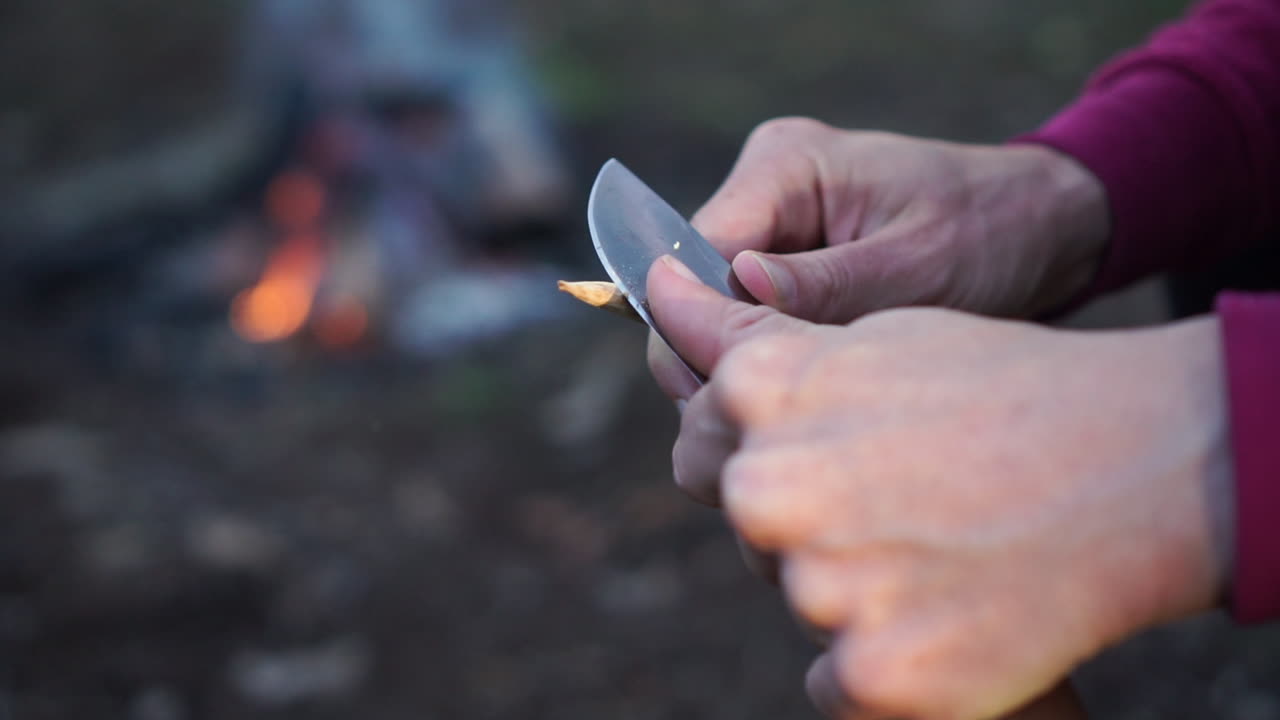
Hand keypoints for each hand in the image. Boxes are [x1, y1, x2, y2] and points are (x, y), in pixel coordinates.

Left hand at [649, 256, 1231, 718]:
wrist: (1143, 467)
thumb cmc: (1006, 389)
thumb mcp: (875, 334)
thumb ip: (753, 335)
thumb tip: (661, 296)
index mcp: (762, 390)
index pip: (699, 427)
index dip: (766, 432)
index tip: (826, 434)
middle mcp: (771, 487)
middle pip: (743, 513)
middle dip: (799, 504)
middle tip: (897, 490)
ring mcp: (819, 586)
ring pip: (792, 591)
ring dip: (848, 577)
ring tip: (938, 538)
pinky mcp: (869, 675)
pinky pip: (830, 676)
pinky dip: (880, 655)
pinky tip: (943, 606)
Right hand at [650, 118, 1108, 399]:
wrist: (1043, 227)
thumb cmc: (993, 232)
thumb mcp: (920, 265)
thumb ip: (827, 284)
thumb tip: (738, 290)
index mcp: (787, 164)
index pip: (695, 248)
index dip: (694, 323)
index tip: (729, 393)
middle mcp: (765, 187)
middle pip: (691, 283)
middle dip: (713, 351)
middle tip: (757, 422)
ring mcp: (772, 225)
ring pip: (714, 310)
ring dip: (744, 360)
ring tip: (794, 408)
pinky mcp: (786, 263)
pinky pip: (749, 319)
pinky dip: (769, 357)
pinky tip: (806, 390)